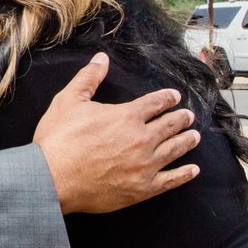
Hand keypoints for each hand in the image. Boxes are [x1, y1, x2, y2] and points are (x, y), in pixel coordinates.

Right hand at [32, 54, 199, 214]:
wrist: (52, 179)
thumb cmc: (59, 140)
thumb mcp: (69, 101)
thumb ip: (89, 78)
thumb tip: (101, 58)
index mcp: (127, 115)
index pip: (155, 103)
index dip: (167, 98)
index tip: (175, 97)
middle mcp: (142, 138)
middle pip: (169, 125)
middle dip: (181, 118)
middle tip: (189, 116)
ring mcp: (145, 165)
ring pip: (174, 150)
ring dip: (187, 141)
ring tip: (195, 137)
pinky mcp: (142, 188)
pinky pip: (171, 180)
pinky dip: (184, 174)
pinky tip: (193, 170)